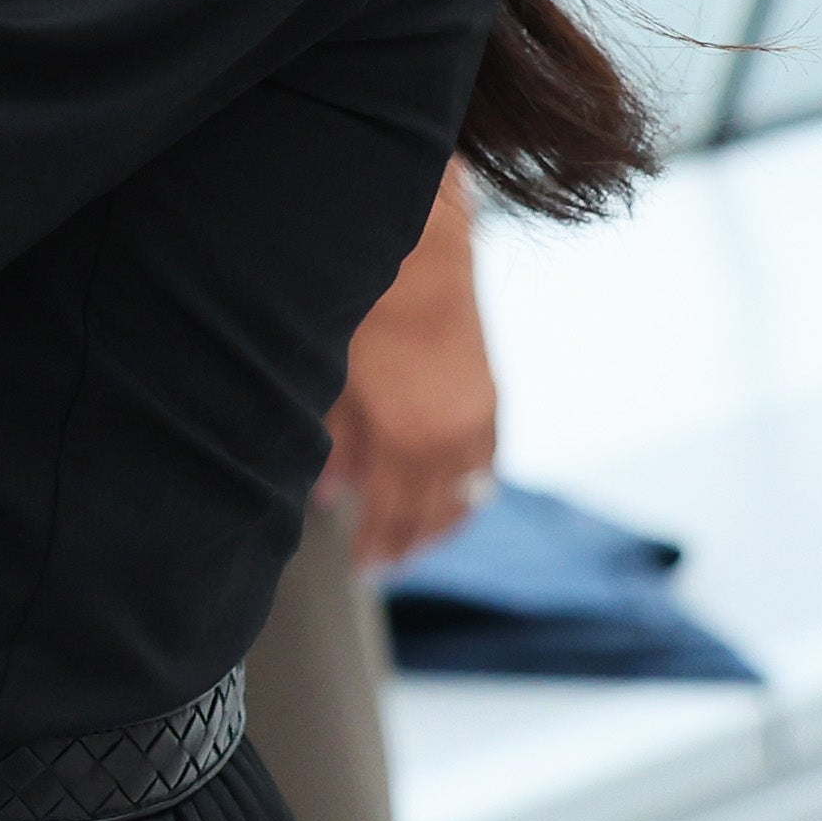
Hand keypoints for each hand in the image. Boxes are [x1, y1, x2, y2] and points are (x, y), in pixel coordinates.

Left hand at [316, 167, 497, 565]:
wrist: (422, 250)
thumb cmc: (366, 308)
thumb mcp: (335, 380)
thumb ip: (336, 443)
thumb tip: (331, 494)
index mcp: (407, 438)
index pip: (393, 514)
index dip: (379, 547)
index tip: (365, 570)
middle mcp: (450, 437)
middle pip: (432, 512)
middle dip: (408, 544)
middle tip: (387, 568)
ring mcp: (477, 416)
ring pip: (467, 493)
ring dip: (443, 523)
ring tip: (418, 545)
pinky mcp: (490, 395)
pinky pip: (485, 462)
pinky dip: (469, 488)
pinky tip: (453, 498)